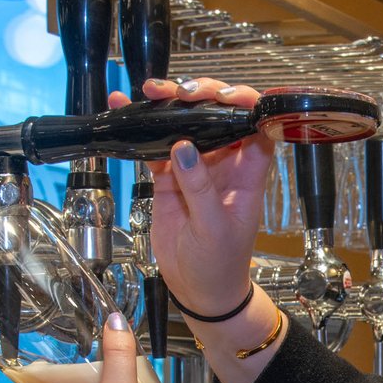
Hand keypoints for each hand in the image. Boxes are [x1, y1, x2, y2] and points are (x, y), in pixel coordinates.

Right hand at [120, 76, 272, 315]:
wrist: (199, 291)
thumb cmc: (221, 265)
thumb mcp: (214, 229)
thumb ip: (200, 188)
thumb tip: (184, 148)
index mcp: (248, 174)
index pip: (256, 126)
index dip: (246, 103)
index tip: (224, 95)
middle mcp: (224, 165)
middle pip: (218, 117)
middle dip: (201, 96)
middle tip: (178, 92)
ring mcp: (195, 169)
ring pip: (186, 126)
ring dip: (169, 106)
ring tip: (150, 91)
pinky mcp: (169, 178)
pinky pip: (157, 147)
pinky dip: (142, 130)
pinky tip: (126, 111)